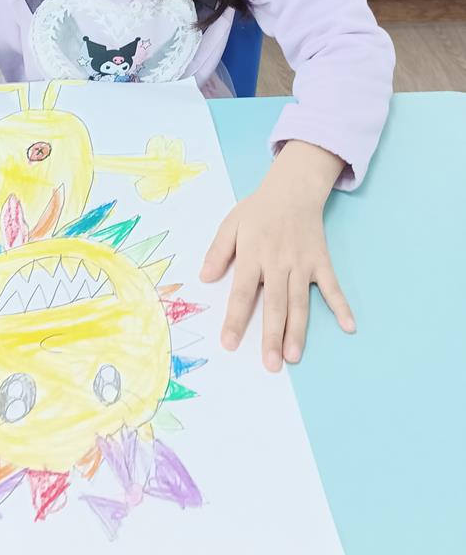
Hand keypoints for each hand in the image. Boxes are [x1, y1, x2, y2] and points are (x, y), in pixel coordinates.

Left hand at [199, 140, 355, 371]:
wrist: (292, 190)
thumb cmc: (258, 210)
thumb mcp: (230, 224)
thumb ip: (218, 251)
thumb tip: (204, 277)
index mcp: (253, 254)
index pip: (241, 292)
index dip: (235, 318)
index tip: (229, 343)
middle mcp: (278, 262)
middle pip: (274, 304)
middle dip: (272, 335)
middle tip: (271, 364)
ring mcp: (302, 264)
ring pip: (300, 302)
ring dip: (298, 330)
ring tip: (294, 356)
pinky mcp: (321, 262)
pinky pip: (332, 287)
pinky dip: (341, 306)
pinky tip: (349, 326)